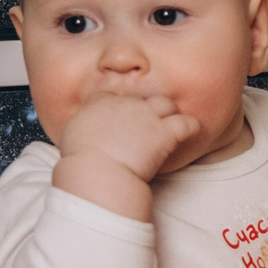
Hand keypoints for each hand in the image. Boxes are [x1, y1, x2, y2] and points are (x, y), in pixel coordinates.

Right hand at [52, 93, 200, 217]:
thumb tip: (87, 134)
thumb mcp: (73, 138)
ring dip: (169, 113)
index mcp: (98, 104)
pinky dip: (192, 127)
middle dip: (144, 110)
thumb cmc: (81, 162)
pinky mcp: (164, 131)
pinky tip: (194, 130)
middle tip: (146, 126)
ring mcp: (146, 115)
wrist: (97, 171)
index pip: (111, 96)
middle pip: (140, 99)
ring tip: (171, 123)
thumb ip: (84, 130)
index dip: (118, 107)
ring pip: (165, 104)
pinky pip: (186, 123)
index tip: (120, 120)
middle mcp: (124, 104)